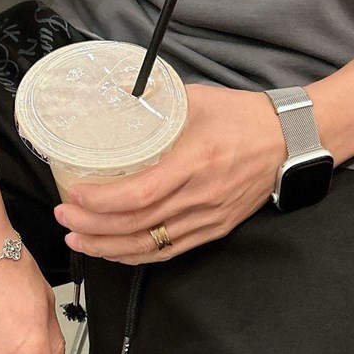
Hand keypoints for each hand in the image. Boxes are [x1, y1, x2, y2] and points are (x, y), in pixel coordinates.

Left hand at [53, 85, 285, 263]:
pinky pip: (170, 251)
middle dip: (94, 228)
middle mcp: (200, 196)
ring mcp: (208, 218)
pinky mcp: (214, 230)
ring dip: (109, 248)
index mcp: (195, 161)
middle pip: (138, 225)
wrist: (289, 142)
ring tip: (78, 241)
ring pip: (151, 245)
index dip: (102, 201)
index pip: (141, 193)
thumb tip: (111, 98)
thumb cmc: (241, 117)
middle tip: (64, 219)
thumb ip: (153, 103)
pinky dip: (137, 256)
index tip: (74, 195)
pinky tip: (113, 252)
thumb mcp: (195, 99)